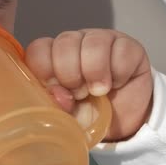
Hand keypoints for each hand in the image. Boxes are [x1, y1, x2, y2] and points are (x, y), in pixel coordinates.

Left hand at [25, 29, 153, 141]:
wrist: (122, 123)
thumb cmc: (87, 115)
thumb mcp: (67, 118)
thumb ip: (56, 106)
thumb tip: (56, 93)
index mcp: (50, 57)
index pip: (38, 49)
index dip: (44, 70)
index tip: (55, 89)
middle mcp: (72, 44)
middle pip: (64, 42)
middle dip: (70, 73)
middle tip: (79, 93)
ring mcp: (99, 40)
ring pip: (93, 42)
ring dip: (94, 71)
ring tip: (98, 91)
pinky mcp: (127, 46)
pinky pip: (122, 50)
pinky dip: (119, 73)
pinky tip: (118, 83)